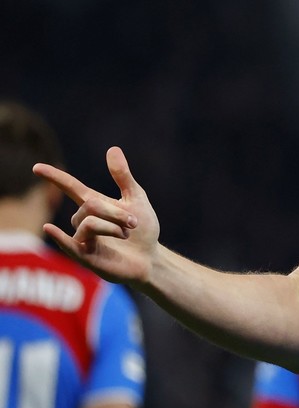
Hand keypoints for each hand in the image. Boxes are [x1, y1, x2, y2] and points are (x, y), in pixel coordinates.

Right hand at [32, 146, 159, 285]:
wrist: (151, 258)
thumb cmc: (143, 230)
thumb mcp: (136, 199)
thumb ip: (123, 177)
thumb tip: (112, 149)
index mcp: (94, 206)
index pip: (70, 188)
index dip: (55, 177)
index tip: (37, 167)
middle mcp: (83, 221)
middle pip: (90, 205)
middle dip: (116, 212)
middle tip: (133, 223)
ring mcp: (82, 239)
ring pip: (88, 223)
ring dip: (113, 227)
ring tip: (126, 236)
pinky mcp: (84, 256)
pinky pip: (71, 242)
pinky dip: (60, 236)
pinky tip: (49, 228)